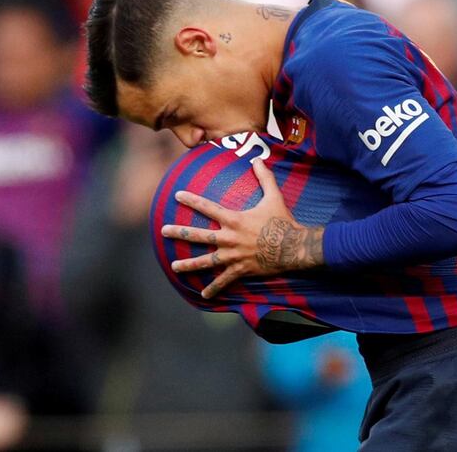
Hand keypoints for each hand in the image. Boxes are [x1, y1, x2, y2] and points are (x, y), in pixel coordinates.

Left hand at [161, 159, 323, 298]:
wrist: (293, 246)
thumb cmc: (283, 221)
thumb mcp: (274, 196)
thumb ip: (265, 178)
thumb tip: (259, 159)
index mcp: (234, 220)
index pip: (208, 207)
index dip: (191, 200)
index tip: (177, 196)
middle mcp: (229, 238)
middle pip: (199, 235)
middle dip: (180, 233)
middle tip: (163, 231)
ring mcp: (233, 256)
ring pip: (206, 261)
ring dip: (189, 264)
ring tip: (174, 266)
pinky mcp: (241, 269)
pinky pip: (224, 280)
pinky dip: (214, 289)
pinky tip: (203, 296)